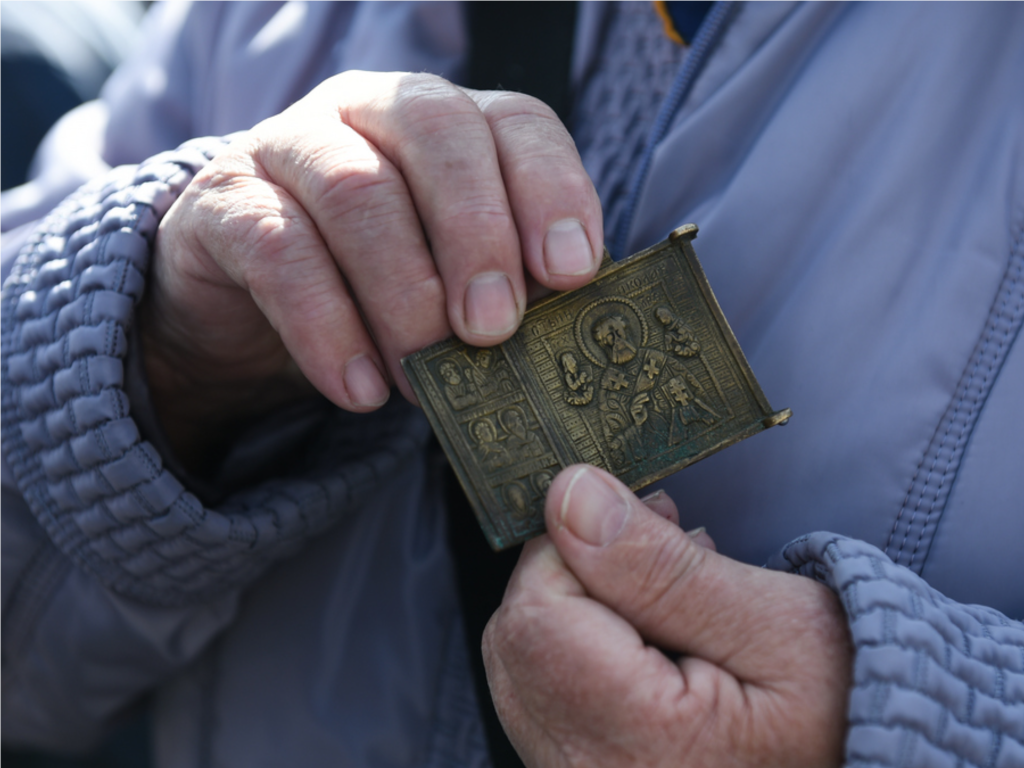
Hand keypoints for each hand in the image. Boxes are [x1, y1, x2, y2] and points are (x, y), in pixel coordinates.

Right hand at [140, 72, 601, 462]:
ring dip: (402, 296)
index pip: (515, 122)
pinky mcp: (225, 204)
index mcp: (446, 124)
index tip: (571, 272)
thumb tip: (557, 340)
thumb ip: (500, 288)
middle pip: (437, 133)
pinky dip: (325, 327)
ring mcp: (290, 145)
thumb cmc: (370, 289)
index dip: (552, 189)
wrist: (245, 304)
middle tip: (492, 330)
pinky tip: (359, 391)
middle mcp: (371, 112)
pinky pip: (278, 251)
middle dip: (476, 233)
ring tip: (424, 382)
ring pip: (357, 192)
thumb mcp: (446, 282)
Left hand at [483, 465, 851, 767]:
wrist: (878, 765)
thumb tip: (569, 496)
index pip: (536, 616)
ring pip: (522, 661)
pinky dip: (583, 645)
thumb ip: (660, 566)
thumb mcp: (776, 625)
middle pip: (517, 638)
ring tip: (669, 590)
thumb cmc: (850, 706)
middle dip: (576, 570)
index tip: (632, 517)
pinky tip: (651, 628)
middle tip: (661, 543)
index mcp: (642, 751)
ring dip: (582, 604)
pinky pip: (542, 694)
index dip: (570, 546)